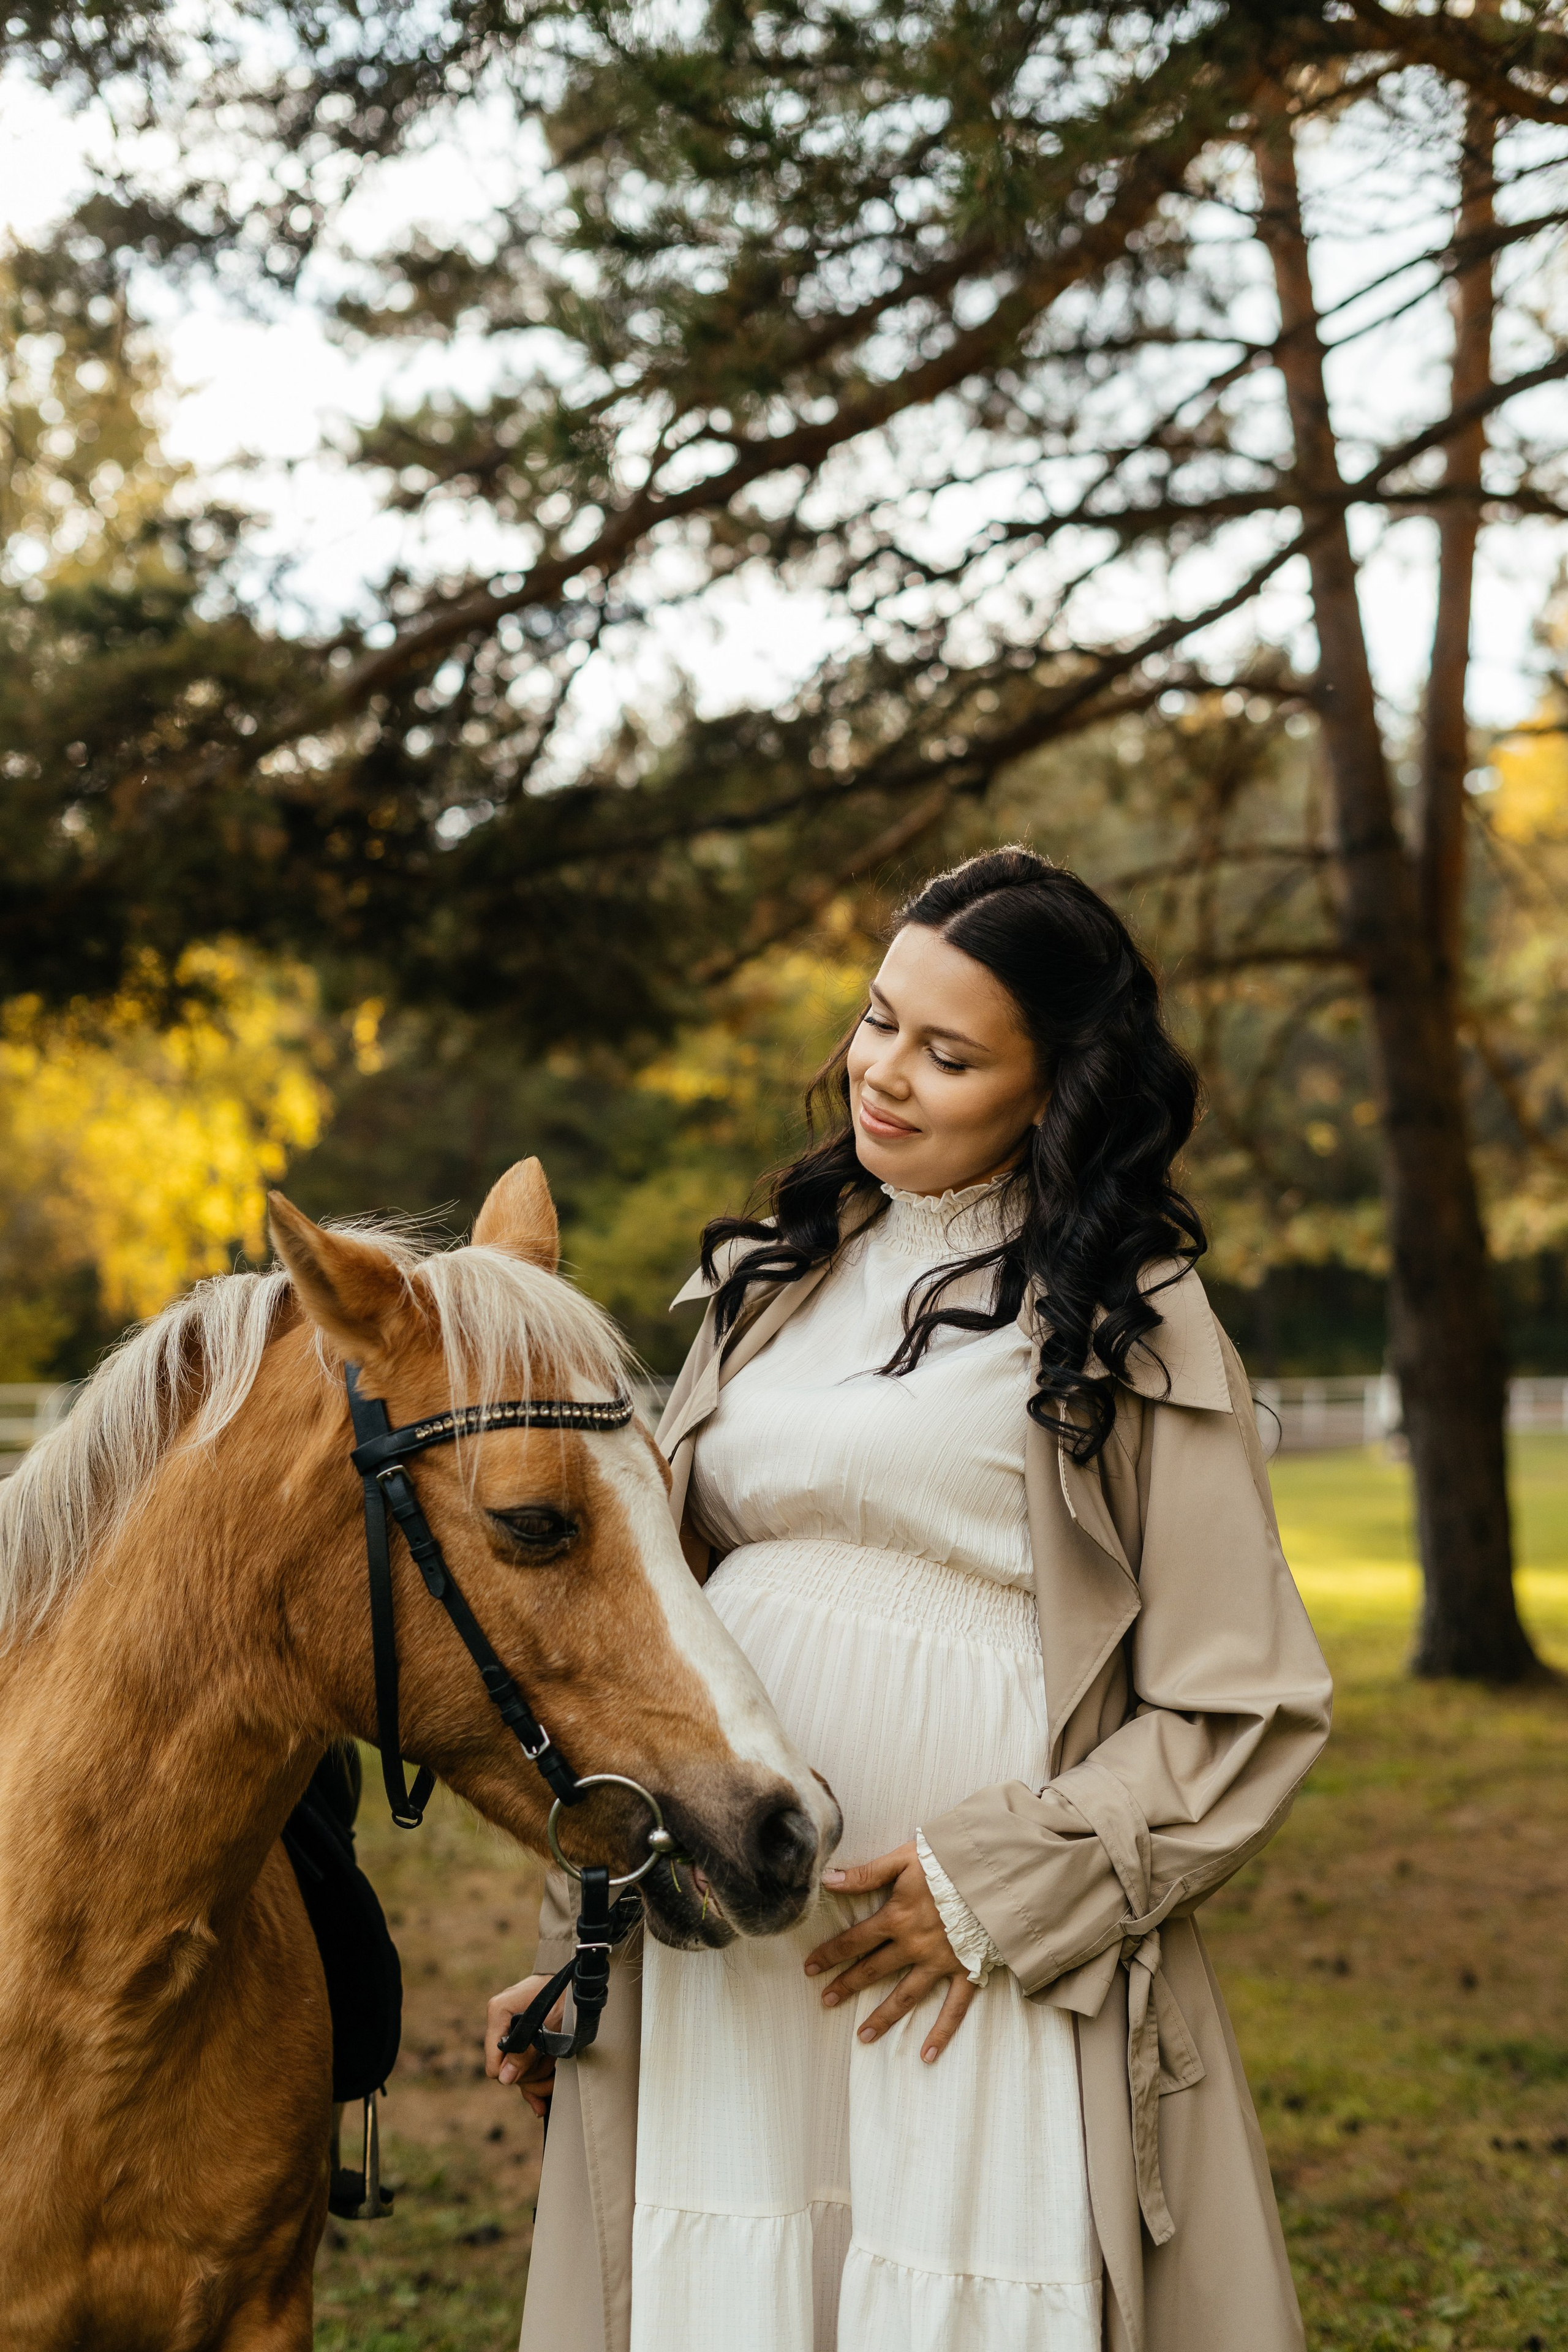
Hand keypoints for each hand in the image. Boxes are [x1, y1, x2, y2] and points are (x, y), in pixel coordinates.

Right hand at [485, 1974, 561, 2118]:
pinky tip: (541, 2106)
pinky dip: (535, 2090)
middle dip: (535, 2073)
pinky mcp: (524, 2047)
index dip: (515, 2069)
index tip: (537, 2061)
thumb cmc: (566, 1993)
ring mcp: (513, 2038)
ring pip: (520, 2077)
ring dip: (542, 2077)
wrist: (580, 1982)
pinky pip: (524, 2077)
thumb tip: (504, 2077)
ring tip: (559, 2068)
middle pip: (509, 2073)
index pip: (493, 2061)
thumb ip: (527, 2049)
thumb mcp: (549, 2021)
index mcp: (500, 2012)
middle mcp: (502, 2026)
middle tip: (555, 2064)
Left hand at [803, 1841, 977, 2063]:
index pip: (854, 1940)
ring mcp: (940, 1963)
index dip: (830, 1954)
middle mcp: (914, 1946)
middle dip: (847, 1985)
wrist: (997, 1874)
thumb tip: (827, 1879)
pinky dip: (941, 2033)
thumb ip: (866, 1873)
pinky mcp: (967, 1971)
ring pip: (906, 1996)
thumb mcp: (904, 1860)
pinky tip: (926, 2055)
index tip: (810, 1968)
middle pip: (873, 1970)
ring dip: (883, 2017)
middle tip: (825, 2001)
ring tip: (863, 2036)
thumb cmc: (949, 1861)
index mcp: (896, 1918)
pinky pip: (953, 2009)